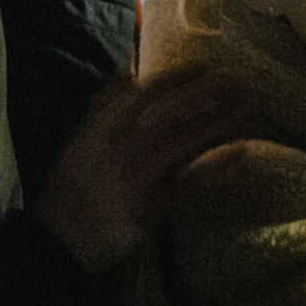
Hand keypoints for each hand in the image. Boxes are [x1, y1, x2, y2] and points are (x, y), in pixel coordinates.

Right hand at [41, 65, 258, 270]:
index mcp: (103, 129)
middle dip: (207, 94)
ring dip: (216, 126)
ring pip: (183, 145)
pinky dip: (215, 172)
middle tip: (239, 82)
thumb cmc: (72, 186)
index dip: (180, 77)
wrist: (60, 240)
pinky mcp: (149, 210)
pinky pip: (188, 188)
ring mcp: (136, 180)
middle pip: (171, 114)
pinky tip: (241, 157)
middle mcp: (120, 149)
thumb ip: (103, 105)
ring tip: (246, 112)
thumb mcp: (79, 139)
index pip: (147, 94)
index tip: (208, 65)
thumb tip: (126, 71)